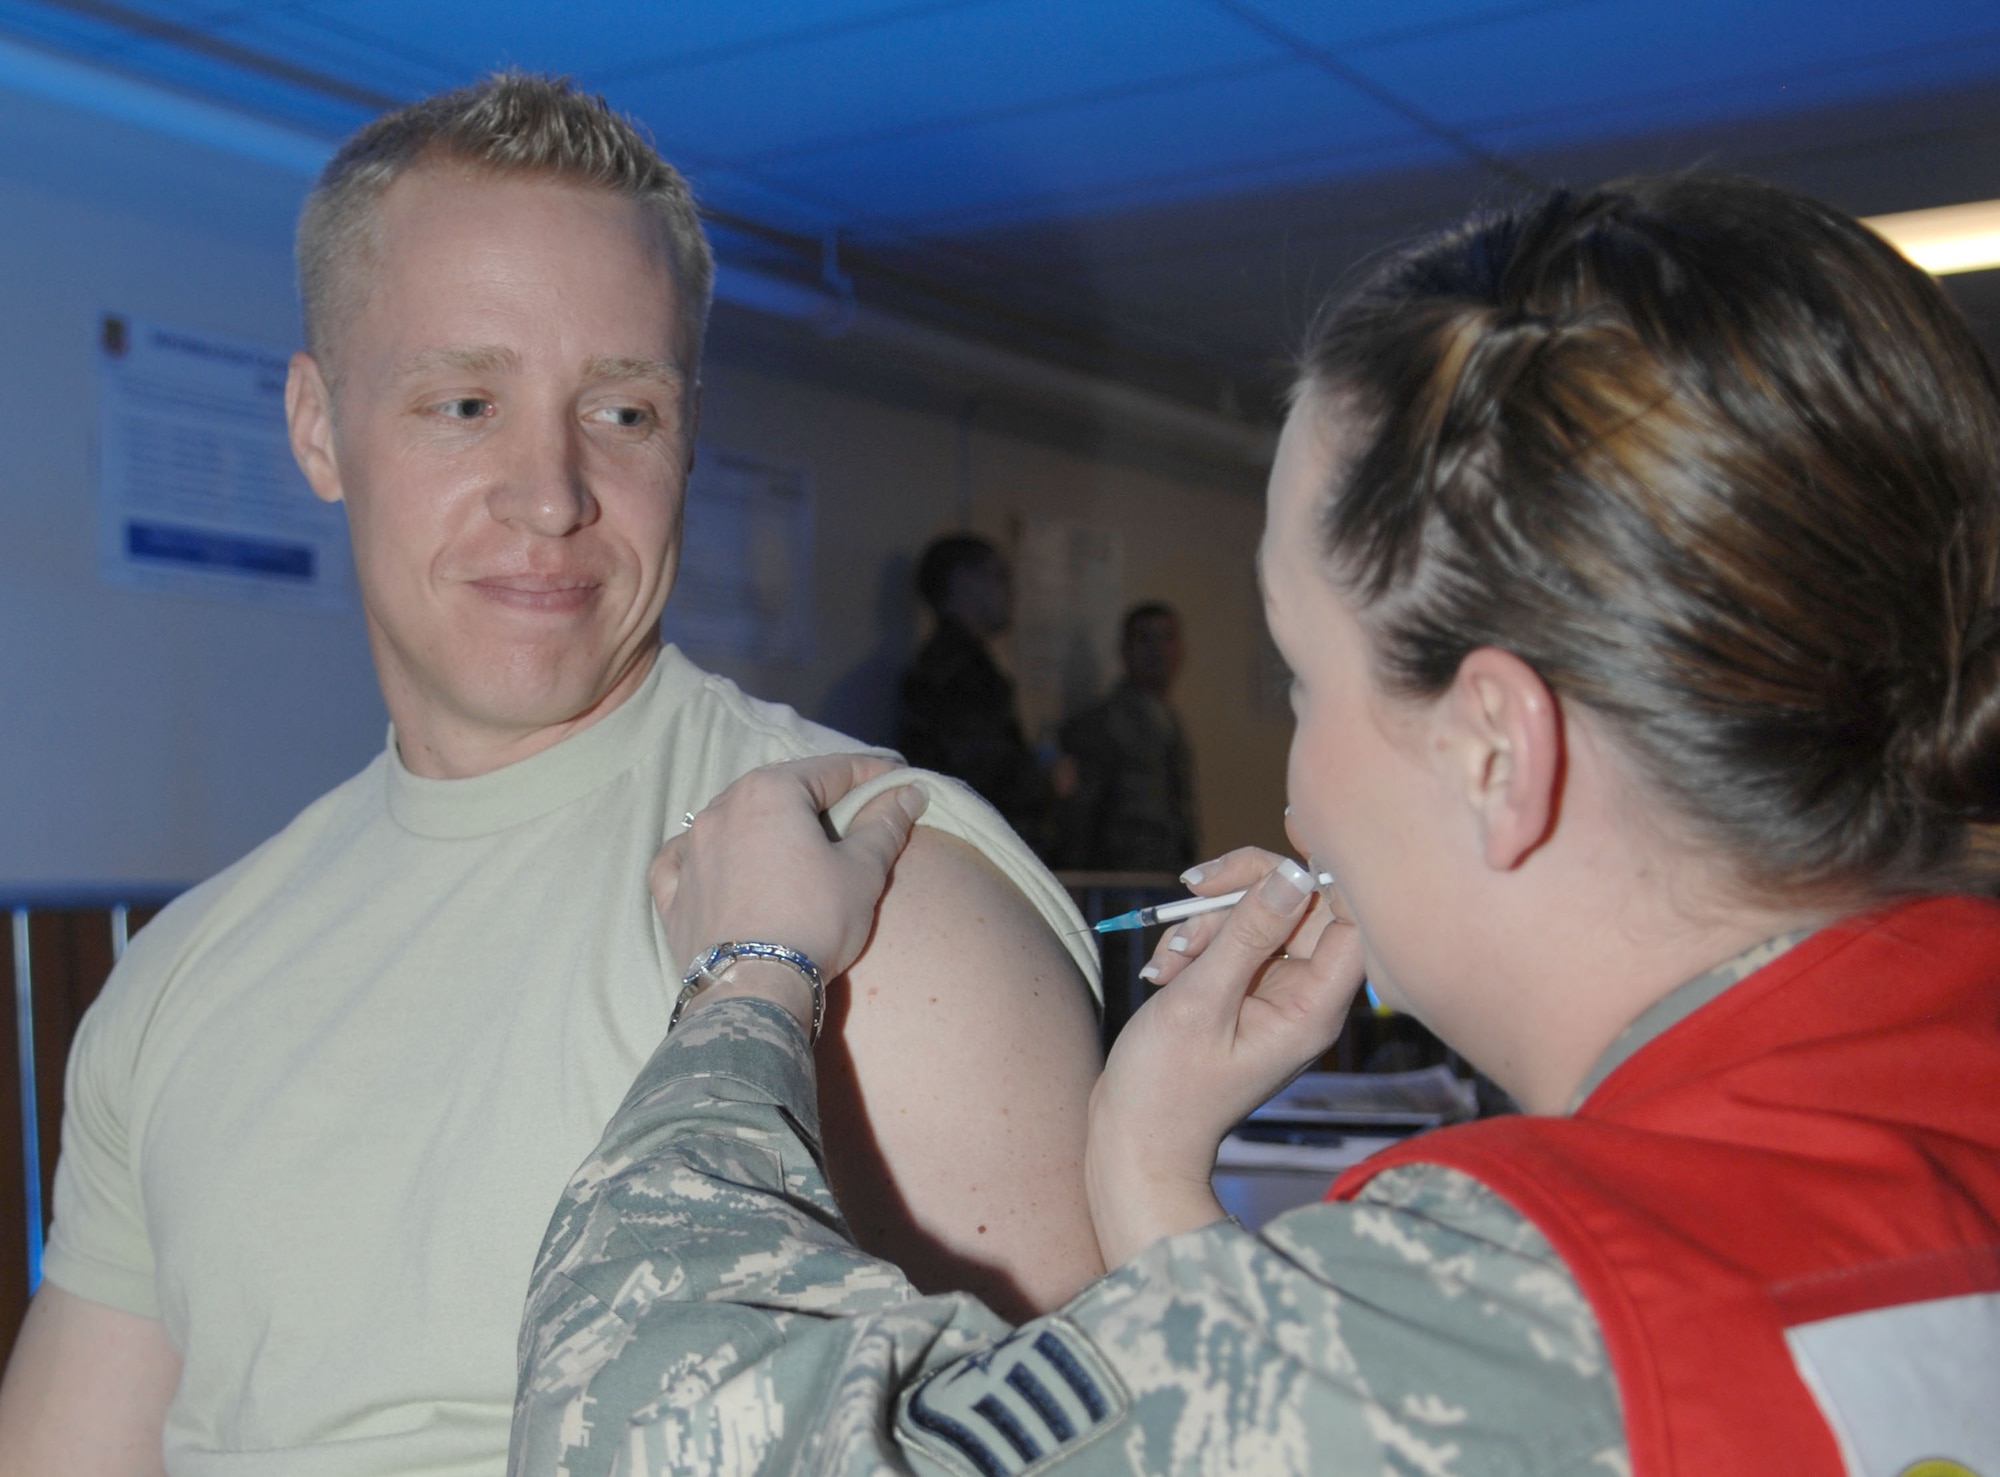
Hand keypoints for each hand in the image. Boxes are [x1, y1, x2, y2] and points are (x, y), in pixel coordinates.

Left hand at [649, 756, 929, 1027]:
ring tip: (794, 840)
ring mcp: (690, 848)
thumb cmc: (814, 922)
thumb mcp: (863, 871)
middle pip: (781, 790)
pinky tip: (718, 862)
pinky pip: (686, 858)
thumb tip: (910, 792)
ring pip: (732, 817)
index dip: (872, 774)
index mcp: (770, 792)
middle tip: (854, 810)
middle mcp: (721, 808)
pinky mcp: (672, 890)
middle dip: (818, 796)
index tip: (900, 781)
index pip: (833, 770)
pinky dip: (707, 854)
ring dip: (765, 822)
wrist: (754, 991)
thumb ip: (885, 824)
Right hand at [1085, 849, 1362, 1266]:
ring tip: (1170, 963)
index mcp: (1315, 1006)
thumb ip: (1247, 933)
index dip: (1326, 867)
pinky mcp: (1245, 991)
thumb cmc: (1168, 1086)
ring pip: (1256, 917)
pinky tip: (1166, 971)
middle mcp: (1305, 995)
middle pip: (1298, 905)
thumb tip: (1292, 873)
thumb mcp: (1202, 1001)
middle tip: (1190, 894)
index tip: (1289, 826)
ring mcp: (1274, 992)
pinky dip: (1195, 943)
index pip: (1351, 915)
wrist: (1136, 1140)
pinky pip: (1231, 940)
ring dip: (1206, 923)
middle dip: (1238, 895)